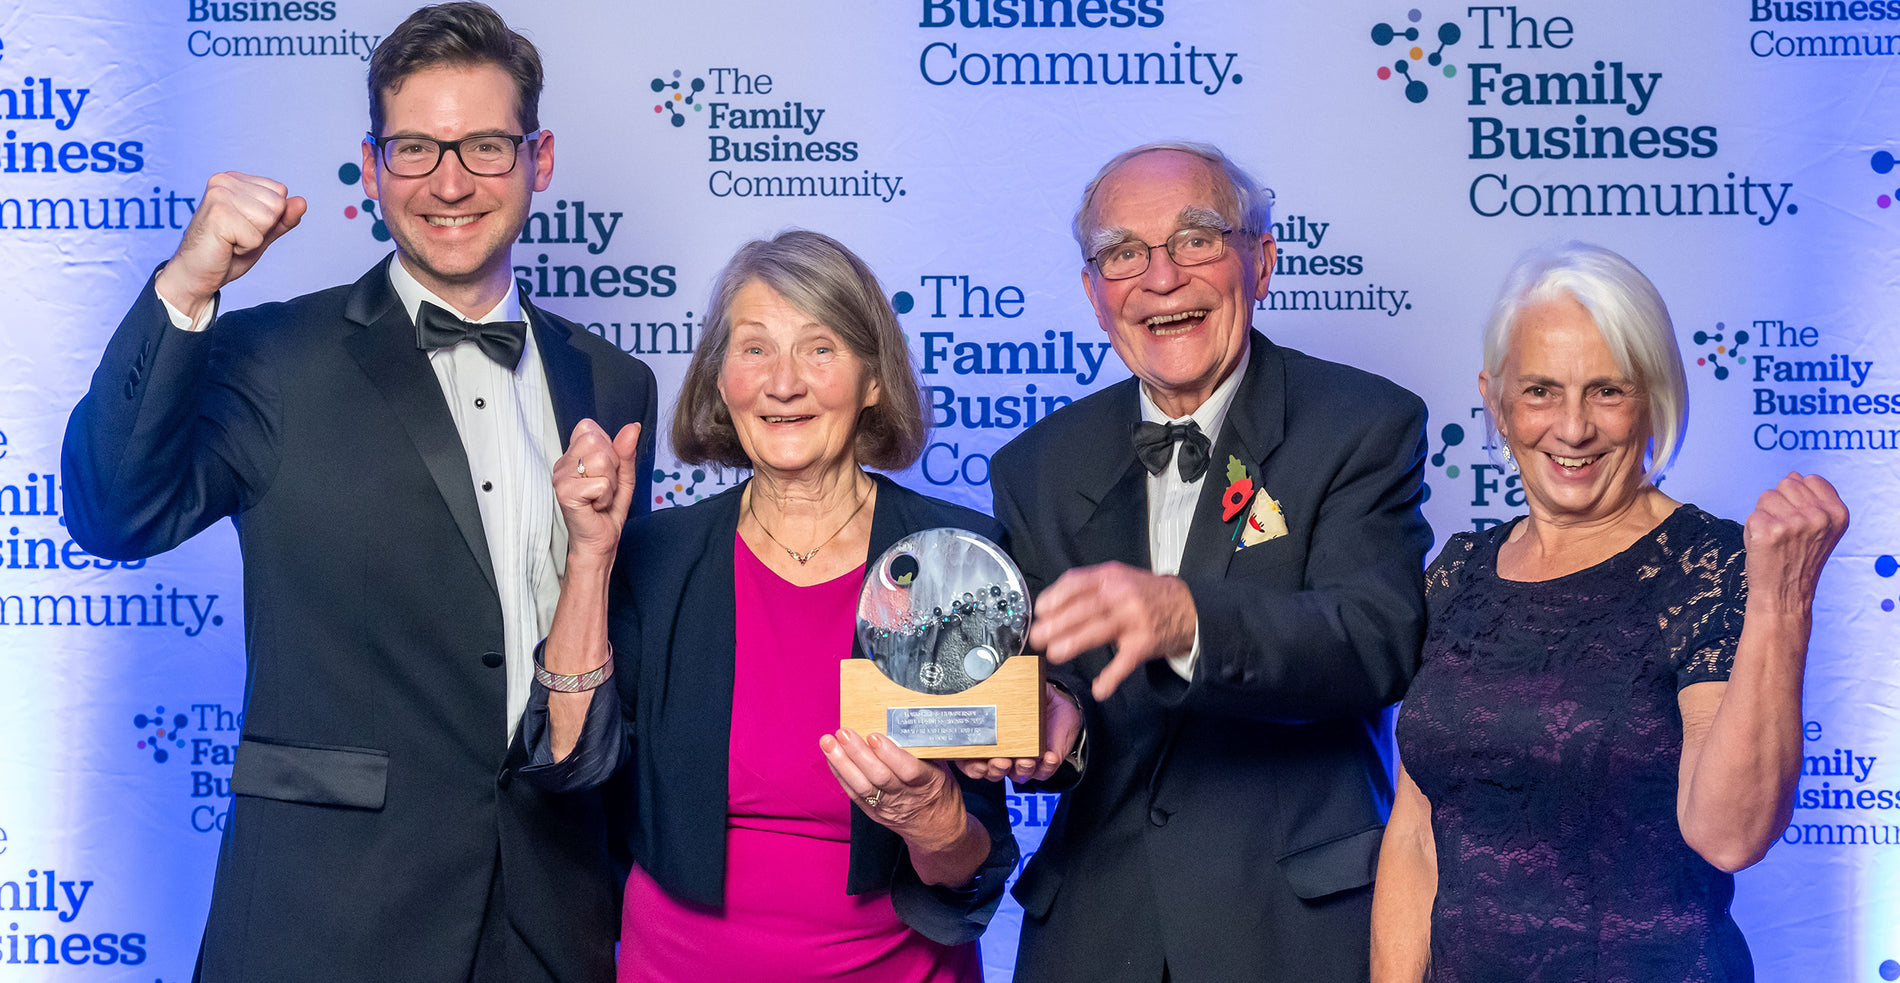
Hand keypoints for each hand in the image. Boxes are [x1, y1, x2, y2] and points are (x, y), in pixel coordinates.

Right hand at [154, 172, 306, 319]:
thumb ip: (283, 218)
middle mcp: (225, 181)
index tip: (244, 226)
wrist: (196, 274)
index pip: (280, 193)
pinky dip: (245, 248)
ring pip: (269, 219)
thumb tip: (302, 201)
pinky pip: (256, 237)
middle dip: (263, 229)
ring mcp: (219, 195)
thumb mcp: (263, 233)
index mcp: (235, 180)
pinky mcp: (218, 214)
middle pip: (277, 204)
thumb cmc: (227, 252)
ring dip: (253, 239)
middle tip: (236, 236)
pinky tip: (225, 246)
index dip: (270, 219)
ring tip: (230, 240)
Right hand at [554, 420, 641, 560]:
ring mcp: (561, 477)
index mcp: (572, 455)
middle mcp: (562, 463)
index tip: (603, 472)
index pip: (589, 427)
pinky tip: (596, 506)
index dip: (606, 448)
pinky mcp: (565, 492)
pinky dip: (606, 498)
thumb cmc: (606, 511)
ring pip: (602, 461)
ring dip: (610, 484)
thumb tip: (632, 427)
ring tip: (600, 497)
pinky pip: (601, 484)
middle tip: (603, 487)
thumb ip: (626, 451)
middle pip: (597, 442)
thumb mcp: (622, 476)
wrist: (599, 542)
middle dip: (611, 467)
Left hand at [821, 728, 968, 850]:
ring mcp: (887, 806)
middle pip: (879, 777)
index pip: (908, 770)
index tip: (874, 736)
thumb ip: (926, 749)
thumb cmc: (940, 792)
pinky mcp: (873, 812)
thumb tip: (911, 718)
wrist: (936, 829)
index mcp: (928, 783)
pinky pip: (854, 794)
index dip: (890, 754)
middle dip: (858, 754)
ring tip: (828, 742)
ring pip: (862, 786)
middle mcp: (906, 796)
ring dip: (842, 763)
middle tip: (844, 733)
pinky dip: (840, 774)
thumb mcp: (943, 769)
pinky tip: (830, 757)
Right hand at [957, 682, 1082, 782]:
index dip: (970, 762)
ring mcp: (1024, 761)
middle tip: (1000, 761)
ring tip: (1025, 759)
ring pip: (1016, 775)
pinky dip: (1045, 766)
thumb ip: (1010, 683)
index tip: (975, 759)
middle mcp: (1006, 753)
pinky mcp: (1045, 764)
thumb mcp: (1023, 689)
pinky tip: (1047, 756)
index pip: (973, 756)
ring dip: (1020, 769)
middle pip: (992, 771)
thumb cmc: (1037, 701)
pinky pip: (1043, 771)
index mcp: (993, 738)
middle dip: (994, 769)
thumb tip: (997, 669)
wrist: (1064, 706)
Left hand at [1029, 561, 1196, 700]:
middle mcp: (1122, 596)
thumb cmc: (1146, 594)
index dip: (1055, 597)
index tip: (1040, 611)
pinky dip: (1112, 677)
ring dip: (1074, 643)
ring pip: (1099, 631)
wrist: (1188, 606)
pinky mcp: (1145, 644)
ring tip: (1054, 653)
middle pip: (1084, 609)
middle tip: (1037, 636)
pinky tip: (1099, 689)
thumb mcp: (1119, 578)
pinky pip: (1125, 662)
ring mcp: (1134, 620)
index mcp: (1111, 578)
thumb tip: (1052, 603)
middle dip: (1057, 623)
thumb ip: (1090, 586)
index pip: (1076, 583)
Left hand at [1743, 472, 1848, 616]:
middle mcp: (1819, 516)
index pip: (1808, 479)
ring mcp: (1794, 523)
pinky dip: (1752, 530)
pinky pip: (1752, 515)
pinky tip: (1764, 547)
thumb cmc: (1797, 560)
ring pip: (1766, 496)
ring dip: (1765, 516)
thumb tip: (1793, 475)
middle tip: (1785, 533)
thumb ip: (1810, 500)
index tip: (1800, 522)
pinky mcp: (1769, 531)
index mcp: (1837, 513)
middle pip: (1785, 484)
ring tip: (1775, 540)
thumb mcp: (1818, 529)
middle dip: (1780, 505)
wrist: (1785, 596)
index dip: (1797, 498)